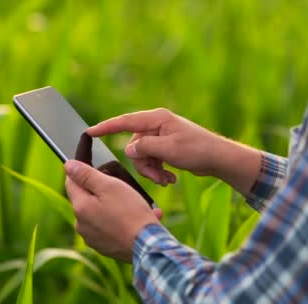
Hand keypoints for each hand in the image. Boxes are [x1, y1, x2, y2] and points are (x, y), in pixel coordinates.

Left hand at [64, 160, 160, 261]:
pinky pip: (108, 228)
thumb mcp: (110, 186)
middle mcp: (81, 225)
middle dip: (100, 191)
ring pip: (98, 214)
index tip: (96, 168)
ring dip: (112, 207)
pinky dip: (119, 222)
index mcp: (80, 207)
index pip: (71, 182)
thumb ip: (87, 175)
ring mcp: (92, 238)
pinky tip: (137, 218)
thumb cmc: (130, 212)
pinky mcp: (104, 247)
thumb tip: (68, 165)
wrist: (146, 244)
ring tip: (134, 205)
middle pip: (85, 199)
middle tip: (121, 187)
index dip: (82, 172)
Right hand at [87, 108, 220, 184]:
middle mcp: (157, 125)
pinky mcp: (166, 148)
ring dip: (151, 171)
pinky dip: (158, 171)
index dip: (106, 127)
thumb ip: (145, 148)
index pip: (125, 121)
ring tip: (166, 180)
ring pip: (143, 156)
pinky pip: (152, 160)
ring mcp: (162, 137)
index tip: (89, 133)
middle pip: (134, 146)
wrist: (218, 158)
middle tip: (157, 177)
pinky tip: (170, 179)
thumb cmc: (197, 150)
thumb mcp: (169, 150)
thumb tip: (129, 150)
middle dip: (143, 165)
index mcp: (157, 119)